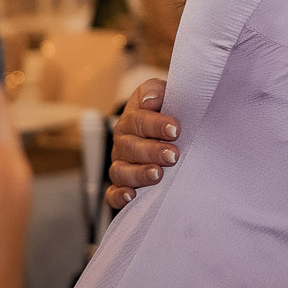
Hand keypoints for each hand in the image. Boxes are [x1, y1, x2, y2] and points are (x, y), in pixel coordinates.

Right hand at [105, 77, 176, 208]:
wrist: (170, 130)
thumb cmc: (168, 111)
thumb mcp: (164, 94)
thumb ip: (156, 91)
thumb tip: (150, 102)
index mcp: (132, 119)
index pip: (138, 120)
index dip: (156, 125)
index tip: (175, 130)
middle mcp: (123, 142)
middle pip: (130, 147)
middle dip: (152, 151)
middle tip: (173, 155)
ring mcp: (121, 164)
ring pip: (120, 171)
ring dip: (139, 174)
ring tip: (157, 175)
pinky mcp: (121, 184)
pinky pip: (112, 193)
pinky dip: (118, 195)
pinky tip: (131, 196)